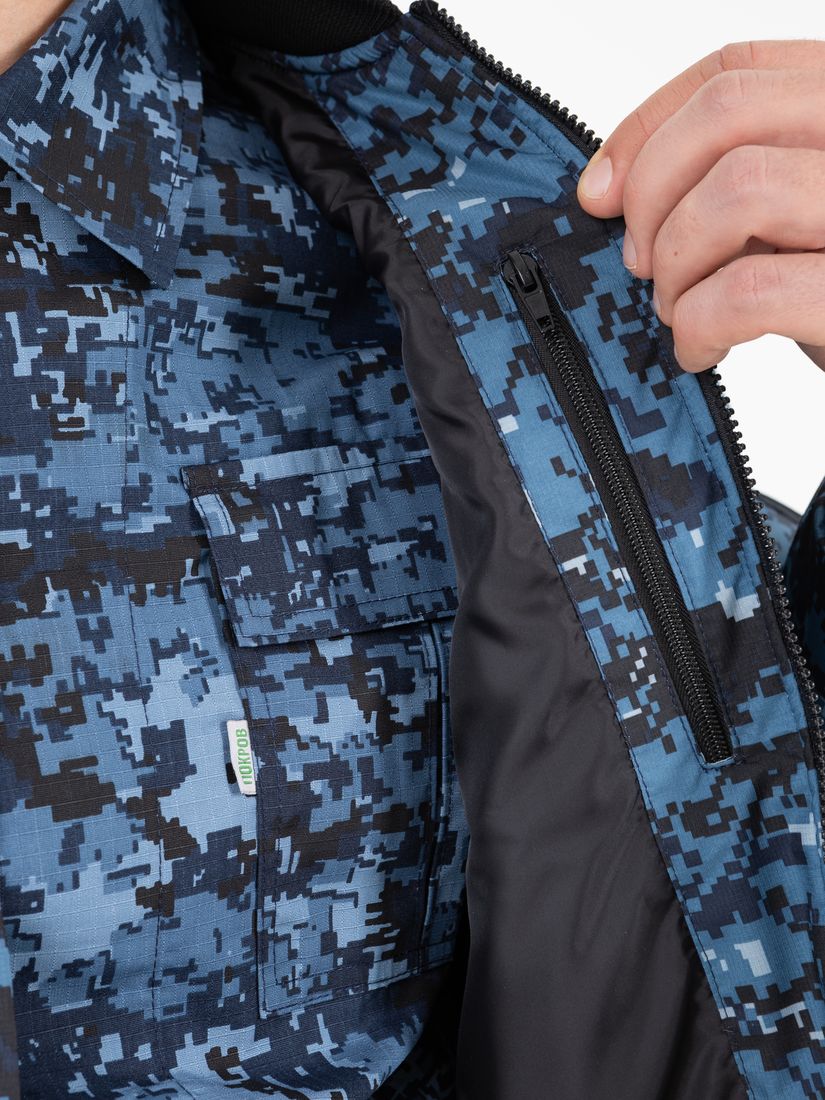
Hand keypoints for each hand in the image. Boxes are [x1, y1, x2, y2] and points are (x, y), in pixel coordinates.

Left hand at [576, 41, 824, 373]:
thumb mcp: (789, 220)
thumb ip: (731, 180)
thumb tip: (608, 188)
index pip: (734, 72)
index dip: (646, 130)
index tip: (600, 195)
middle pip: (728, 113)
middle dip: (653, 194)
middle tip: (642, 264)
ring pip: (738, 188)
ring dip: (679, 263)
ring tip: (680, 310)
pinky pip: (749, 289)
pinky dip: (700, 324)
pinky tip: (702, 348)